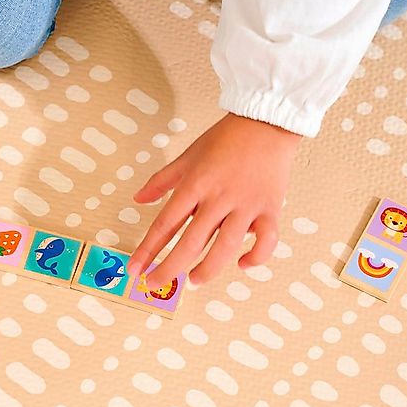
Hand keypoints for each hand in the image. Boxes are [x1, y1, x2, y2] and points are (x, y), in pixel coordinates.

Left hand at [128, 113, 300, 287]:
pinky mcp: (270, 209)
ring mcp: (246, 205)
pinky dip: (255, 257)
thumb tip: (138, 199)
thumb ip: (162, 181)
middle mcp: (219, 197)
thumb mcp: (187, 156)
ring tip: (193, 281)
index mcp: (196, 184)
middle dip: (170, 268)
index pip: (166, 223)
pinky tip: (242, 264)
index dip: (148, 249)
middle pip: (191, 242)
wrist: (267, 122)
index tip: (135, 269)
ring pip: (225, 247)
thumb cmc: (225, 139)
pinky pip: (266, 241)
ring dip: (207, 270)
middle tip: (156, 284)